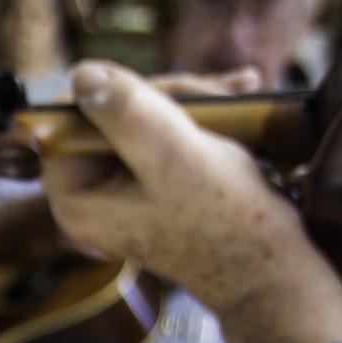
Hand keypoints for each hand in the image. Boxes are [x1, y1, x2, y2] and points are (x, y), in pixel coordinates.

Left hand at [41, 61, 341, 342]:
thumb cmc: (224, 217)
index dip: (121, 93)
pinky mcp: (151, 191)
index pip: (73, 118)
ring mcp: (120, 195)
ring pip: (142, 122)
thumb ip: (124, 112)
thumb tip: (80, 73)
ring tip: (242, 94)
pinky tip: (237, 105)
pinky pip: (163, 141)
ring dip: (193, 103)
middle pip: (110, 116)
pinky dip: (200, 121)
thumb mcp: (171, 154)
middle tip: (225, 90)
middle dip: (171, 96)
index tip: (174, 92)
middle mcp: (88, 197)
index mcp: (75, 195)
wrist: (268, 268)